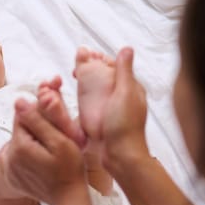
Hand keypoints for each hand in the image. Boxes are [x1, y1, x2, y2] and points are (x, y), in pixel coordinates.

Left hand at [0, 99, 87, 204]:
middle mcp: (7, 157)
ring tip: (48, 151)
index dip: (39, 113)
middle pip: (19, 129)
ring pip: (17, 141)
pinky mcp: (10, 177)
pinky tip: (39, 160)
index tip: (54, 121)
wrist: (68, 199)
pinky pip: (14, 156)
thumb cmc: (70, 169)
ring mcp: (7, 169)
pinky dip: (25, 154)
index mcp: (19, 146)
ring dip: (30, 140)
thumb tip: (19, 101)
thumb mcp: (60, 141)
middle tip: (55, 138)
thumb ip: (38, 120)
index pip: (22, 115)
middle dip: (35, 128)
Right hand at [79, 48, 149, 174]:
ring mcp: (113, 110)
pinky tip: (76, 98)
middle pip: (105, 77)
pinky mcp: (104, 121)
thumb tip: (127, 48)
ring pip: (99, 90)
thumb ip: (124, 71)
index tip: (83, 56)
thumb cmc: (124, 125)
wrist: (120, 155)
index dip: (99, 59)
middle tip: (74, 69)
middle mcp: (123, 97)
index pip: (115, 66)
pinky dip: (85, 97)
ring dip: (86, 83)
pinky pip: (93, 104)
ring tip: (73, 80)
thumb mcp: (125, 93)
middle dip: (91, 70)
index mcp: (131, 88)